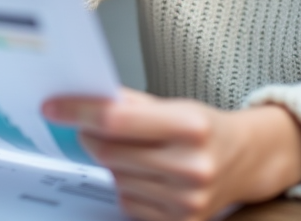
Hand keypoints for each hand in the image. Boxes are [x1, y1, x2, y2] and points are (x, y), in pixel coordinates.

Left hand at [43, 88, 300, 220]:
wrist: (246, 161)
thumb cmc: (206, 129)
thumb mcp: (175, 105)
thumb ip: (130, 102)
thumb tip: (84, 98)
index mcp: (192, 126)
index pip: (117, 119)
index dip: (79, 111)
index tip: (54, 107)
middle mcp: (191, 165)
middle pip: (109, 151)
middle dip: (89, 136)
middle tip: (87, 126)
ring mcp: (186, 200)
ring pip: (115, 177)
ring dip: (111, 162)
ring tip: (133, 151)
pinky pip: (127, 202)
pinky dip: (127, 186)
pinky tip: (146, 175)